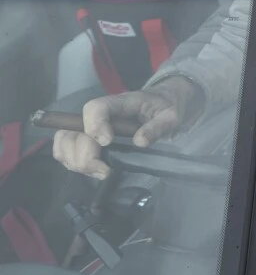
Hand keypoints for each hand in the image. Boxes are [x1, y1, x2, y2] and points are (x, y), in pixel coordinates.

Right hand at [51, 77, 197, 179]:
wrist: (161, 103)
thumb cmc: (163, 107)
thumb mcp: (170, 115)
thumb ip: (157, 127)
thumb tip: (140, 141)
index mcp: (119, 102)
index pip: (95, 107)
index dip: (95, 125)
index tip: (106, 142)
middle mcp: (98, 113)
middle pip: (74, 130)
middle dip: (84, 154)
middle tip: (104, 170)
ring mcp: (89, 124)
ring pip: (65, 141)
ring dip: (76, 161)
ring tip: (100, 171)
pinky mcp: (86, 137)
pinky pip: (66, 148)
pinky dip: (71, 161)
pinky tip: (92, 170)